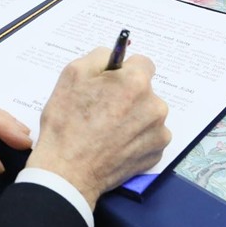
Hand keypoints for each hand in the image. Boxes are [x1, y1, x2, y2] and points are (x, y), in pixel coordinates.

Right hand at [27, 48, 170, 207]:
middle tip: (102, 108)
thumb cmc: (66, 123)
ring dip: (133, 116)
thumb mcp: (72, 74)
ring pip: (147, 113)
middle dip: (128, 94)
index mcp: (136, 82)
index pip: (142, 63)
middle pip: (145, 90)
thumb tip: (113, 56)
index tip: (110, 82)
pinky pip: (149, 136)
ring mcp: (158, 132)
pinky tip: (114, 143)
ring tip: (106, 129)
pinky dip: (135, 137)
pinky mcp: (156, 154)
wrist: (68, 171)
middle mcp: (154, 106)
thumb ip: (98, 56)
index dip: (124, 71)